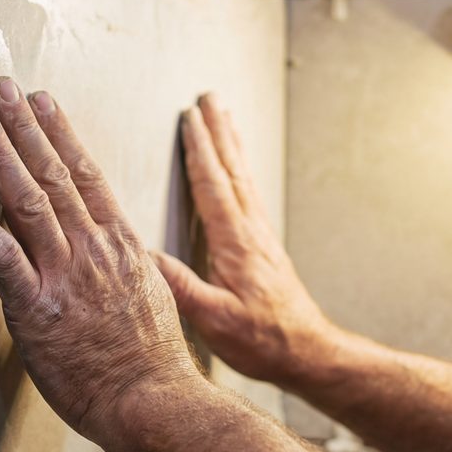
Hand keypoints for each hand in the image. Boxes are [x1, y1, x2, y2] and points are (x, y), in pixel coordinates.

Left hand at [0, 77, 203, 445]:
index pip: (89, 175)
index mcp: (122, 245)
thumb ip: (132, 268)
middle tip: (2, 89)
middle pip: (55, 174)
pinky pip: (0, 256)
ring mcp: (65, 275)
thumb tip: (126, 253)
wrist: (152, 401)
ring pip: (29, 201)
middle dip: (26, 126)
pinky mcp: (36, 307)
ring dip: (1, 154)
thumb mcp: (154, 298)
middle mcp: (94, 249)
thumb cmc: (152, 362)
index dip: (62, 134)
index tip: (46, 103)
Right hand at [152, 94, 336, 390]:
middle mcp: (251, 232)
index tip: (190, 118)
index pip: (213, 187)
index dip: (200, 151)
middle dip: (217, 132)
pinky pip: (249, 194)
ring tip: (222, 116)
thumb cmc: (264, 341)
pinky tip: (236, 165)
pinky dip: (240, 169)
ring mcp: (260, 236)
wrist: (308, 353)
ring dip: (231, 144)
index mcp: (235, 244)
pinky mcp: (264, 246)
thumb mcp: (215, 322)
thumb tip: (143, 257)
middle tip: (209, 98)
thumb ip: (181, 288)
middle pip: (231, 170)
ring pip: (243, 178)